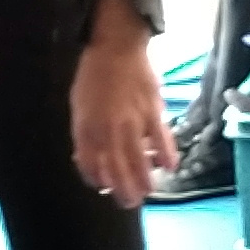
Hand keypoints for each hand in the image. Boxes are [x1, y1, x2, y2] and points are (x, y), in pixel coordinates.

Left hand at [69, 0, 175, 207]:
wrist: (116, 45)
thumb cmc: (94, 74)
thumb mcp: (78, 104)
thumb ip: (83, 132)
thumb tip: (87, 156)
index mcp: (88, 127)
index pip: (91, 163)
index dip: (97, 179)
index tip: (103, 187)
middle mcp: (109, 129)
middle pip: (116, 169)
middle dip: (122, 190)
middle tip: (129, 204)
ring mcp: (133, 122)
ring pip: (139, 160)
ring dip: (144, 181)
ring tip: (147, 193)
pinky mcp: (153, 112)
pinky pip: (161, 139)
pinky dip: (166, 155)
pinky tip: (170, 168)